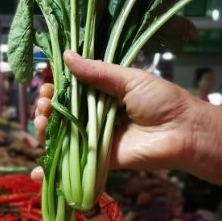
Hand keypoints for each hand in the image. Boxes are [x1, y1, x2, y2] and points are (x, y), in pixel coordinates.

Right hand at [33, 51, 202, 175]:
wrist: (183, 132)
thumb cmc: (162, 101)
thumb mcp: (128, 79)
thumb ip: (96, 72)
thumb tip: (66, 55)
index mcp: (103, 93)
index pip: (70, 88)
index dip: (54, 86)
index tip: (46, 82)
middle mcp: (96, 116)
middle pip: (61, 112)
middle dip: (45, 107)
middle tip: (45, 103)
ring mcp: (95, 139)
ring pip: (61, 135)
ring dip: (44, 128)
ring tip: (42, 120)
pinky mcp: (98, 160)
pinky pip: (72, 162)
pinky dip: (52, 165)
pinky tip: (38, 163)